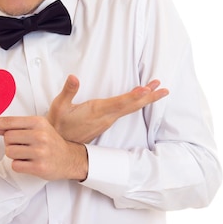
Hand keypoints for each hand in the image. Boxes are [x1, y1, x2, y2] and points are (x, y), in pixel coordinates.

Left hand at [0, 116, 87, 180]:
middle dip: (11, 142)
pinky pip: (15, 165)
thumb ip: (15, 127)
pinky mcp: (39, 167)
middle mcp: (40, 135)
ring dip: (14, 154)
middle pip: (7, 138)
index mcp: (38, 122)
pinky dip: (19, 165)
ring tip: (28, 154)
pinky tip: (30, 162)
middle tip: (25, 145)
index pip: (9, 122)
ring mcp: (40, 151)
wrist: (69, 158)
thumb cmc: (49, 141)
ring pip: (9, 152)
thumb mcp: (36, 128)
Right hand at [47, 75, 168, 143]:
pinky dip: (135, 103)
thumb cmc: (59, 124)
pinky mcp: (105, 122)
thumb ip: (68, 91)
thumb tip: (74, 78)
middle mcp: (106, 117)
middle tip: (163, 88)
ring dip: (144, 99)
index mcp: (97, 111)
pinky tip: (139, 98)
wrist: (60, 145)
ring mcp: (107, 121)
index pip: (119, 103)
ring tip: (155, 89)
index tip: (146, 89)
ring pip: (130, 109)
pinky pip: (125, 111)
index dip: (133, 96)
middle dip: (148, 97)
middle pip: (131, 106)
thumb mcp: (59, 106)